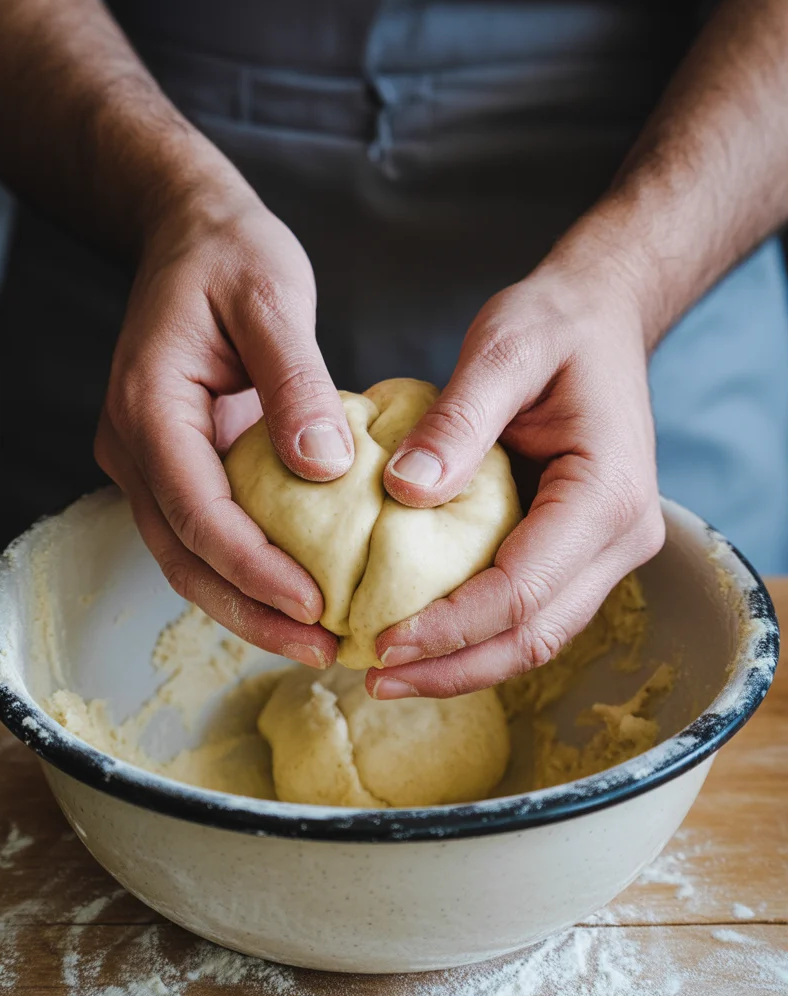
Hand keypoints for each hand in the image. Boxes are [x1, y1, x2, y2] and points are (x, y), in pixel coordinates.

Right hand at [95, 175, 353, 666]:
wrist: (189, 234)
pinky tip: (298, 596)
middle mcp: (134, 444)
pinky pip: (204, 534)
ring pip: (188, 557)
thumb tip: (326, 467)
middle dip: (250, 611)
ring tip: (317, 642)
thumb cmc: (230, 255)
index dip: (251, 566)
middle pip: (183, 554)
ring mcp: (149, 460)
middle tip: (323, 649)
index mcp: (148, 405)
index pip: (193, 508)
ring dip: (248, 605)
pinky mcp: (176, 465)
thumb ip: (295, 382)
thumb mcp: (272, 299)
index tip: (313, 603)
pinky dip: (247, 572)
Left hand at [369, 268, 664, 697]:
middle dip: (454, 668)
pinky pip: (532, 610)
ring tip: (387, 672)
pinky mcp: (580, 550)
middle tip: (374, 678)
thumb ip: (459, 420)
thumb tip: (406, 493)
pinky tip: (422, 635)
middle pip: (536, 634)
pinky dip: (477, 632)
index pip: (523, 589)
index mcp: (608, 493)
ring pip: (538, 635)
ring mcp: (607, 550)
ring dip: (464, 663)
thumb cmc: (553, 326)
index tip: (381, 642)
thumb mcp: (503, 348)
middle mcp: (621, 536)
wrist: (601, 318)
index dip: (451, 626)